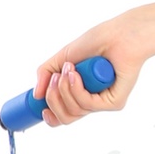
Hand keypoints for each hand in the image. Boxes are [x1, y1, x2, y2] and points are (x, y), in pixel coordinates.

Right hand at [34, 13, 144, 128]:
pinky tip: (77, 73)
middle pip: (65, 118)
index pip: (63, 116)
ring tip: (70, 68)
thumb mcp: (63, 57)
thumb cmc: (97, 42)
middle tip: (55, 77)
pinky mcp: (114, 102)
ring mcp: (103, 103)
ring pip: (73, 111)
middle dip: (53, 98)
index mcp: (80, 94)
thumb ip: (46, 74)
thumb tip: (36, 95)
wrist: (118, 35)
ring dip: (64, 88)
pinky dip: (76, 88)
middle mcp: (92, 101)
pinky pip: (87, 105)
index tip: (40, 106)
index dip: (50, 115)